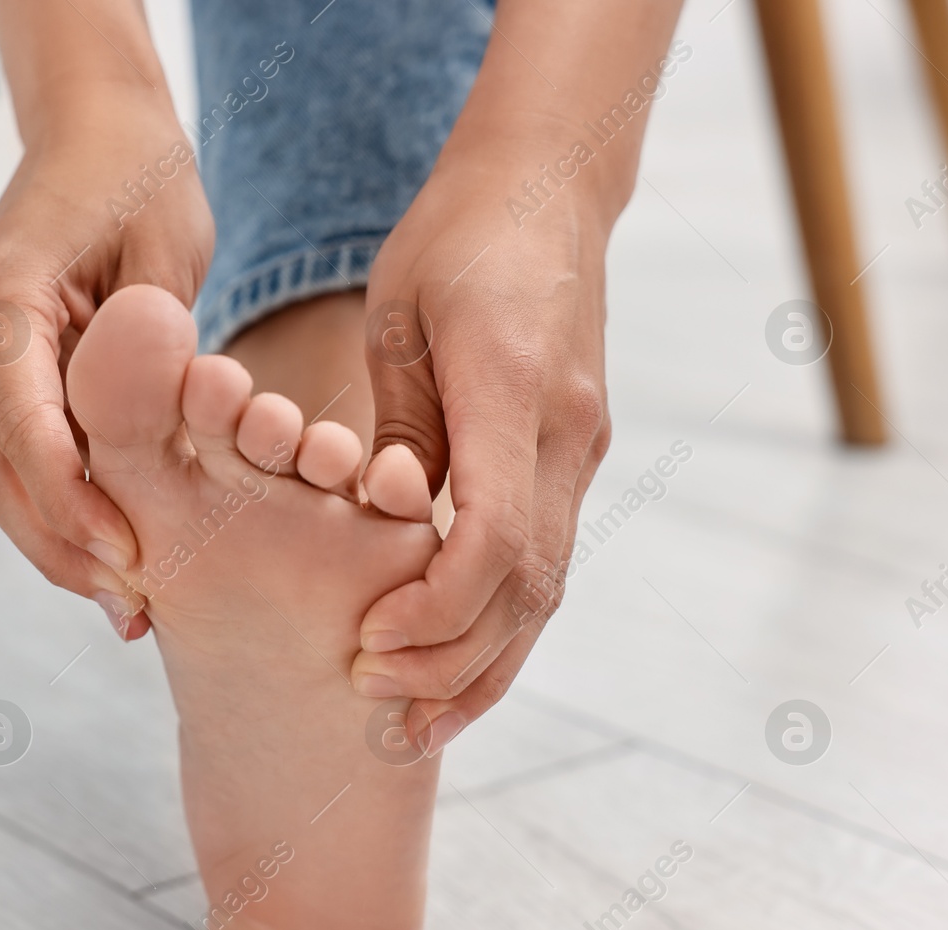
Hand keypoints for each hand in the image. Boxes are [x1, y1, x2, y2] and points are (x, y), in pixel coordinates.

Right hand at [0, 99, 213, 638]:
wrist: (95, 129)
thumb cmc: (142, 176)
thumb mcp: (167, 252)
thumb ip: (154, 348)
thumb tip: (150, 443)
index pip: (21, 421)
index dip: (71, 499)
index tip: (128, 553)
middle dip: (61, 545)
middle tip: (133, 609)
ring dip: (53, 544)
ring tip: (122, 605)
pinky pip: (11, 455)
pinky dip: (53, 510)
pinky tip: (105, 556)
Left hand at [350, 147, 613, 749]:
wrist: (548, 187)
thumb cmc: (455, 238)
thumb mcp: (400, 316)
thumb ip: (403, 425)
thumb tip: (389, 520)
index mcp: (514, 393)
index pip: (495, 540)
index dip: (433, 610)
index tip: (367, 644)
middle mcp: (564, 434)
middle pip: (529, 590)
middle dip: (453, 663)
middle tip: (374, 706)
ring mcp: (580, 449)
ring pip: (546, 591)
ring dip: (483, 665)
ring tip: (416, 724)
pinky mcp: (573, 456)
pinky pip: (544, 561)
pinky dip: (501, 624)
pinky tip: (455, 664)